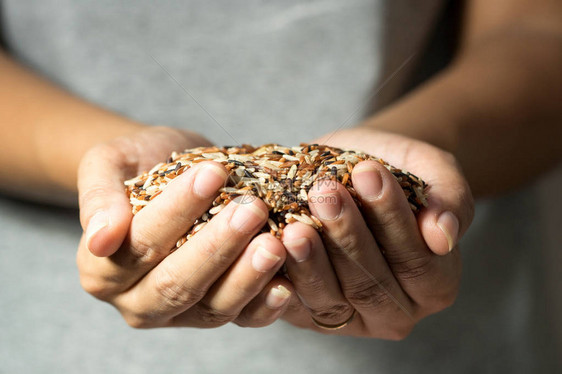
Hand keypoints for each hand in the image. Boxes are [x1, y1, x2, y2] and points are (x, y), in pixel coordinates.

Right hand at [77, 126, 292, 327]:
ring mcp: (179, 313)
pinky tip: (287, 284)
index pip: (141, 243)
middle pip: (177, 283)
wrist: (169, 172)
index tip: (212, 173)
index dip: (177, 210)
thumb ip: (98, 198)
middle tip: (252, 209)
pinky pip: (241, 319)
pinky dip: (264, 306)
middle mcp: (137, 301)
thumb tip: (101, 240)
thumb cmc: (140, 164)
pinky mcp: (214, 313)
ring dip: (246, 277)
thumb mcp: (108, 164)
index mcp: (101, 269)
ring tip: (274, 245)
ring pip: (212, 308)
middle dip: (218, 246)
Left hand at [279, 127, 473, 337]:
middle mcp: (396, 310)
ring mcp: (350, 318)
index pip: (417, 262)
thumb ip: (450, 201)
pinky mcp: (309, 315)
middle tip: (326, 193)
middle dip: (347, 236)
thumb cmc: (400, 170)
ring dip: (311, 260)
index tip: (369, 172)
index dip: (392, 219)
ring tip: (296, 222)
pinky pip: (293, 304)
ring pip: (331, 297)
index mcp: (435, 284)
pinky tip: (270, 245)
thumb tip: (443, 236)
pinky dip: (281, 276)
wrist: (359, 170)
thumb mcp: (435, 172)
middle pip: (372, 285)